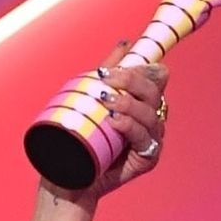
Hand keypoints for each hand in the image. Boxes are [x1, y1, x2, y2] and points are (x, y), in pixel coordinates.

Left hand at [46, 39, 170, 209]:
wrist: (66, 177)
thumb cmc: (79, 139)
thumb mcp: (91, 99)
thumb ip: (110, 71)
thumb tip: (126, 43)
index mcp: (142, 102)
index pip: (154, 76)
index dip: (140, 67)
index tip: (110, 68)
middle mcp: (150, 119)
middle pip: (154, 91)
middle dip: (131, 80)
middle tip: (105, 78)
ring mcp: (150, 139)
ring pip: (150, 113)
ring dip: (128, 103)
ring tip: (106, 101)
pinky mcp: (147, 159)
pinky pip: (145, 138)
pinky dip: (130, 127)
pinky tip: (115, 122)